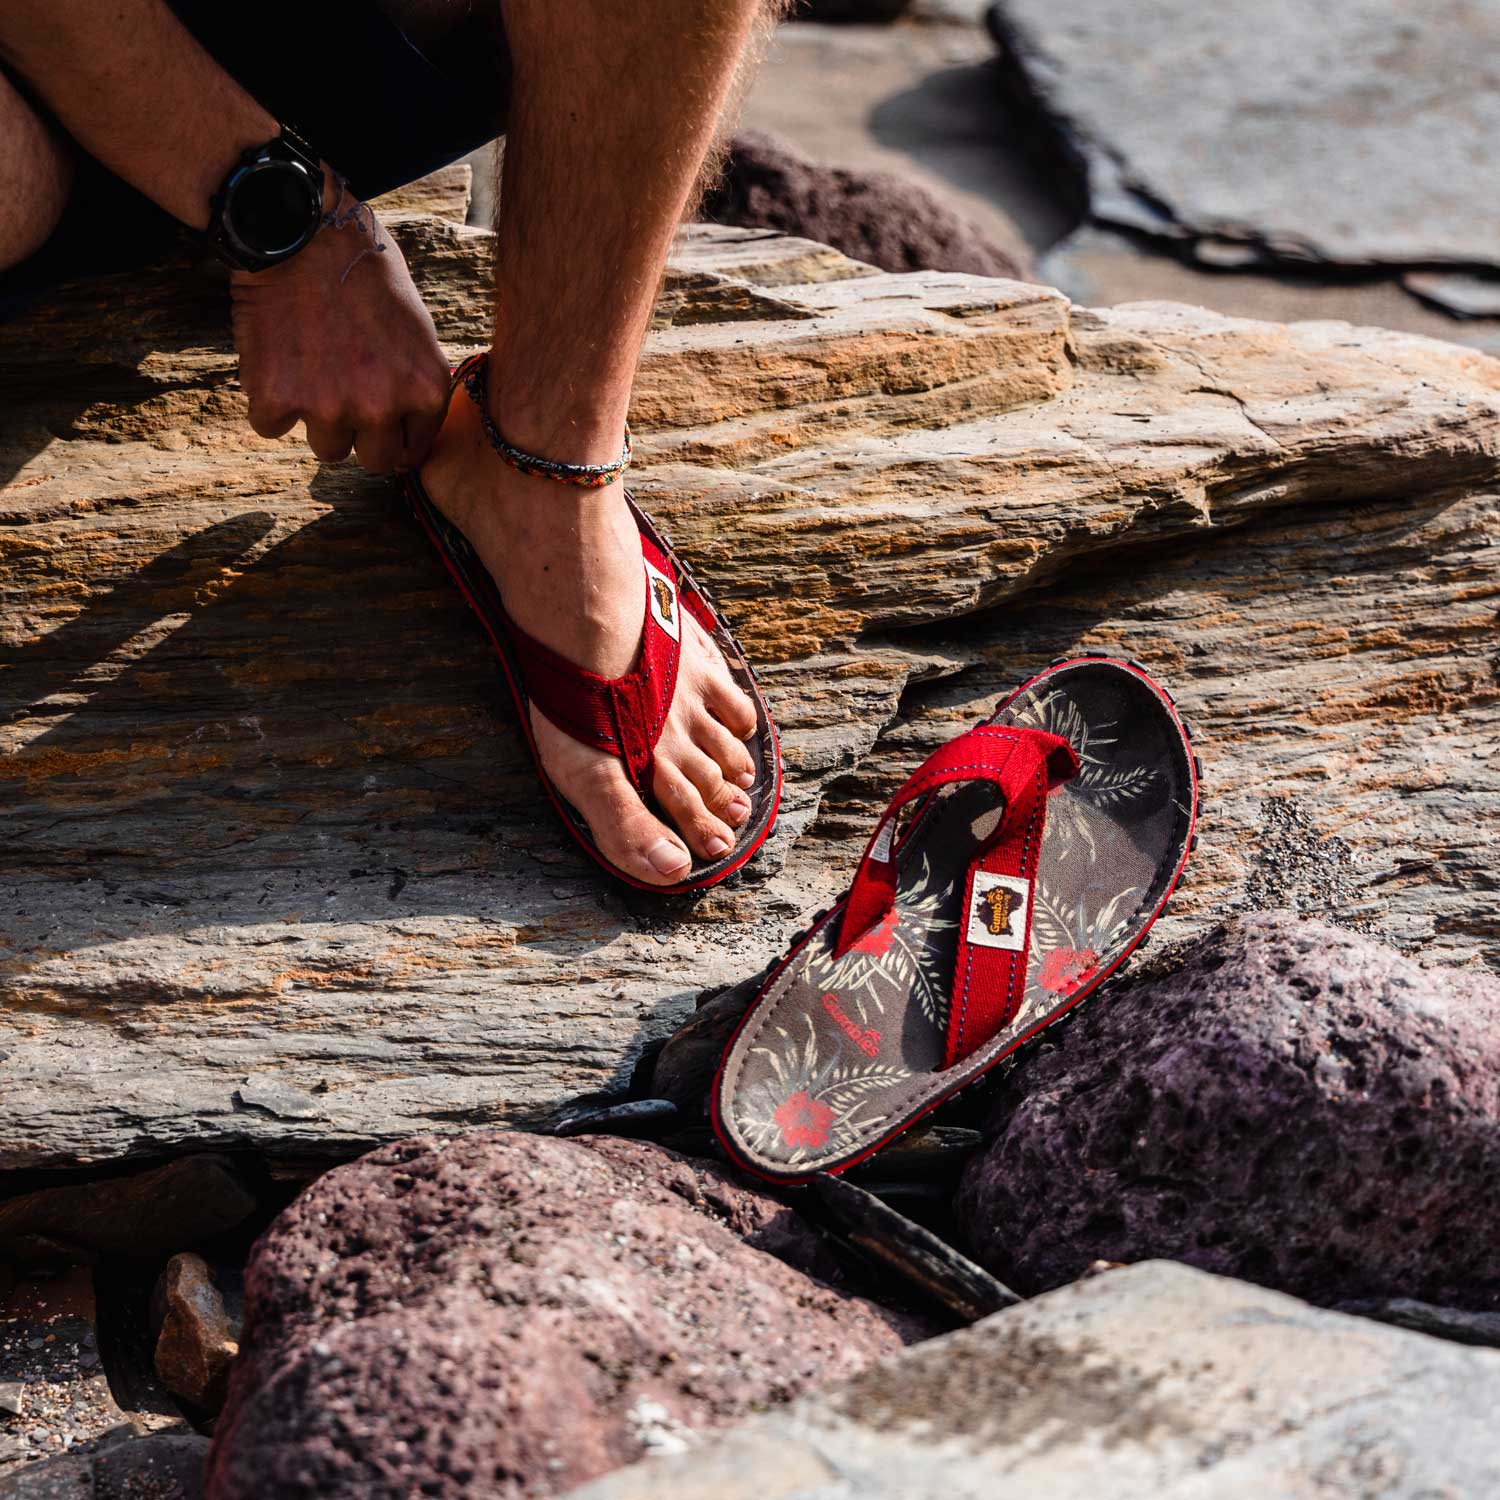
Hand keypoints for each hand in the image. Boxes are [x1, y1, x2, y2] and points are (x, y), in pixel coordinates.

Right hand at [230, 190, 450, 472]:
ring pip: (325, 448)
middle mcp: (383, 406)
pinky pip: (270, 427)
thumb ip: (412, 380)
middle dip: (359, 435)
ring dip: (314, 418)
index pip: (413, 450)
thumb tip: (405, 423)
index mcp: (425, 390)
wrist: (301, 229)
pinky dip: (266, 400)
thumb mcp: (415, 328)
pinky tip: (273, 359)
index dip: (393, 437)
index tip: (378, 424)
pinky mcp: (277, 399)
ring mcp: (329, 407)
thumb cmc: (363, 267)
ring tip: (309, 367)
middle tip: (342, 396)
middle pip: (372, 460)